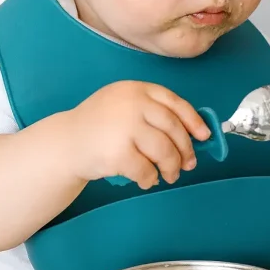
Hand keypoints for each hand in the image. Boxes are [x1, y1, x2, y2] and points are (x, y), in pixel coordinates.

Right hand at [69, 81, 210, 188]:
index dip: (193, 121)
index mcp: (136, 89)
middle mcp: (132, 104)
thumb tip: (192, 134)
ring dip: (171, 167)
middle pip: (173, 129)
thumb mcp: (123, 105)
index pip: (174, 103)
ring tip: (169, 175)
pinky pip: (146, 170)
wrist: (66, 143)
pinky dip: (149, 178)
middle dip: (185, 150)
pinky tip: (146, 179)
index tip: (204, 136)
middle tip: (188, 164)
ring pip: (164, 151)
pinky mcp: (118, 153)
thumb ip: (151, 111)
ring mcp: (125, 128)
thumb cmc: (100, 126)